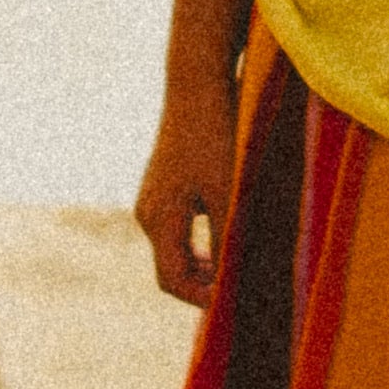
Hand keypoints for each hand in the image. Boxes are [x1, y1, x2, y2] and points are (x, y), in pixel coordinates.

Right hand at [135, 59, 239, 306]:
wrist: (196, 85)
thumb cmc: (214, 137)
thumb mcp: (227, 191)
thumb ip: (228, 237)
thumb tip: (234, 277)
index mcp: (158, 220)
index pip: (172, 282)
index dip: (202, 300)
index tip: (235, 304)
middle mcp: (147, 214)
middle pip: (171, 270)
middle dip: (204, 285)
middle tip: (241, 291)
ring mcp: (151, 199)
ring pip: (175, 250)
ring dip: (204, 265)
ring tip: (238, 268)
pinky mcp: (161, 187)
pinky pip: (177, 230)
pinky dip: (199, 244)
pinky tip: (227, 237)